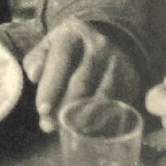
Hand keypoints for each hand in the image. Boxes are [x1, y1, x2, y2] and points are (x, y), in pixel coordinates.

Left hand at [22, 17, 141, 133]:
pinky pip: (117, 106)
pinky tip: (89, 132)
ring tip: (68, 132)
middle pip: (81, 81)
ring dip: (83, 118)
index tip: (41, 109)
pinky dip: (103, 122)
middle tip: (49, 125)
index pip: (62, 57)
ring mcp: (118, 64)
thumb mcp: (51, 44)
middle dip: (64, 107)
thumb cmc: (72, 47)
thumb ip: (37, 59)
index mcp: (75, 33)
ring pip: (101, 97)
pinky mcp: (131, 81)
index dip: (51, 85)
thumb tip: (33, 75)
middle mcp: (99, 46)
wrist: (110, 37)